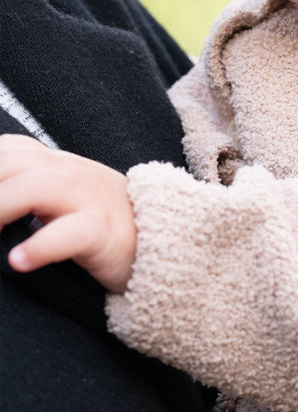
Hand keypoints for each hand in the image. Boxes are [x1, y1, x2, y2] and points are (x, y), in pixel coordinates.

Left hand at [0, 134, 135, 293]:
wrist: (167, 238)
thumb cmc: (103, 222)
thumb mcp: (63, 197)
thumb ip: (26, 191)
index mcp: (55, 164)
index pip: (7, 150)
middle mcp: (68, 173)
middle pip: (11, 162)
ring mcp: (88, 199)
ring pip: (35, 187)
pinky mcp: (103, 232)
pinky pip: (70, 234)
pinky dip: (40, 246)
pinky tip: (18, 262)